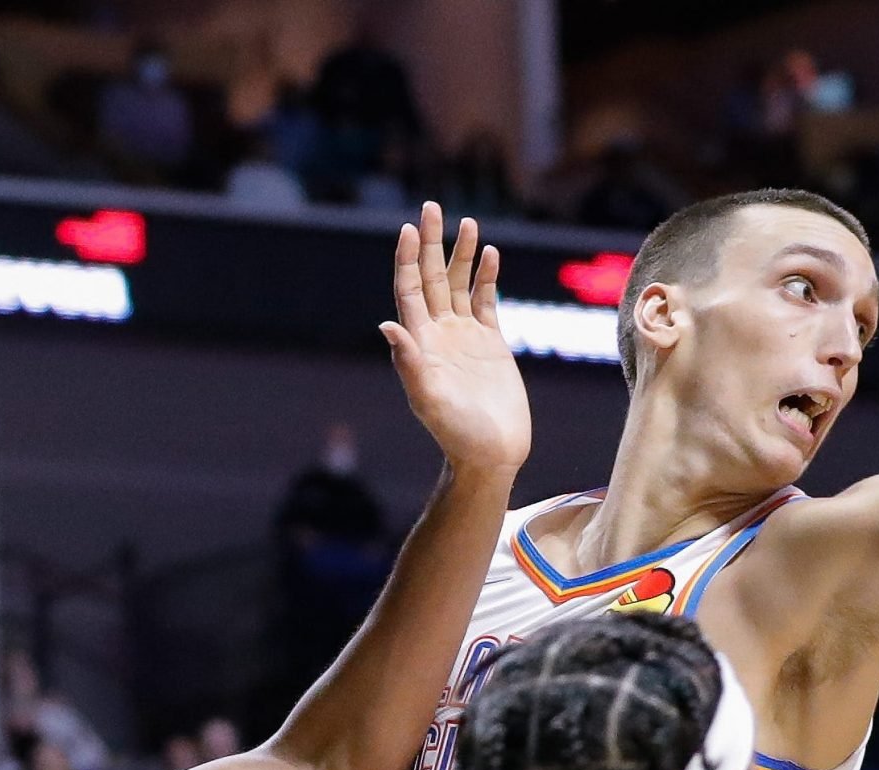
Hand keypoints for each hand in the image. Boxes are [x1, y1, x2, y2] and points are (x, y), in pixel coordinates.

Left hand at [383, 202, 530, 476]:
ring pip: (458, 284)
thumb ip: (409, 364)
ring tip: (468, 223)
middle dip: (432, 243)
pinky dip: (486, 277)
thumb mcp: (429, 400)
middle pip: (431, 278)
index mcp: (420, 342)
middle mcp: (439, 333)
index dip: (407, 259)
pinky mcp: (490, 343)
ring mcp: (464, 336)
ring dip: (462, 254)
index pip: (409, 291)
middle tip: (433, 207)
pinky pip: (485, 301)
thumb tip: (388, 325)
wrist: (491, 453)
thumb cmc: (457, 433)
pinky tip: (490, 254)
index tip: (410, 229)